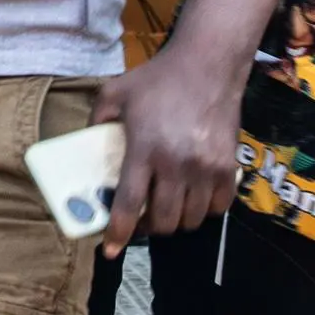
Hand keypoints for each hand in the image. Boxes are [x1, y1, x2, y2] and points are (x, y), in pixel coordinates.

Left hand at [87, 47, 245, 254]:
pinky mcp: (229, 166)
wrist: (207, 64)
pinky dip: (204, 211)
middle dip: (149, 229)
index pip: (129, 203)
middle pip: (163, 221)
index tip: (110, 251)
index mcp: (144, 148)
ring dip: (176, 221)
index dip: (119, 233)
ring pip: (190, 220)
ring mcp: (206, 167)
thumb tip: (85, 145)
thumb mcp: (115, 92)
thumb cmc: (158, 79)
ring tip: (168, 209)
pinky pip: (217, 207)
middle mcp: (176, 164)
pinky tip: (194, 199)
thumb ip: (96, 120)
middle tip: (142, 220)